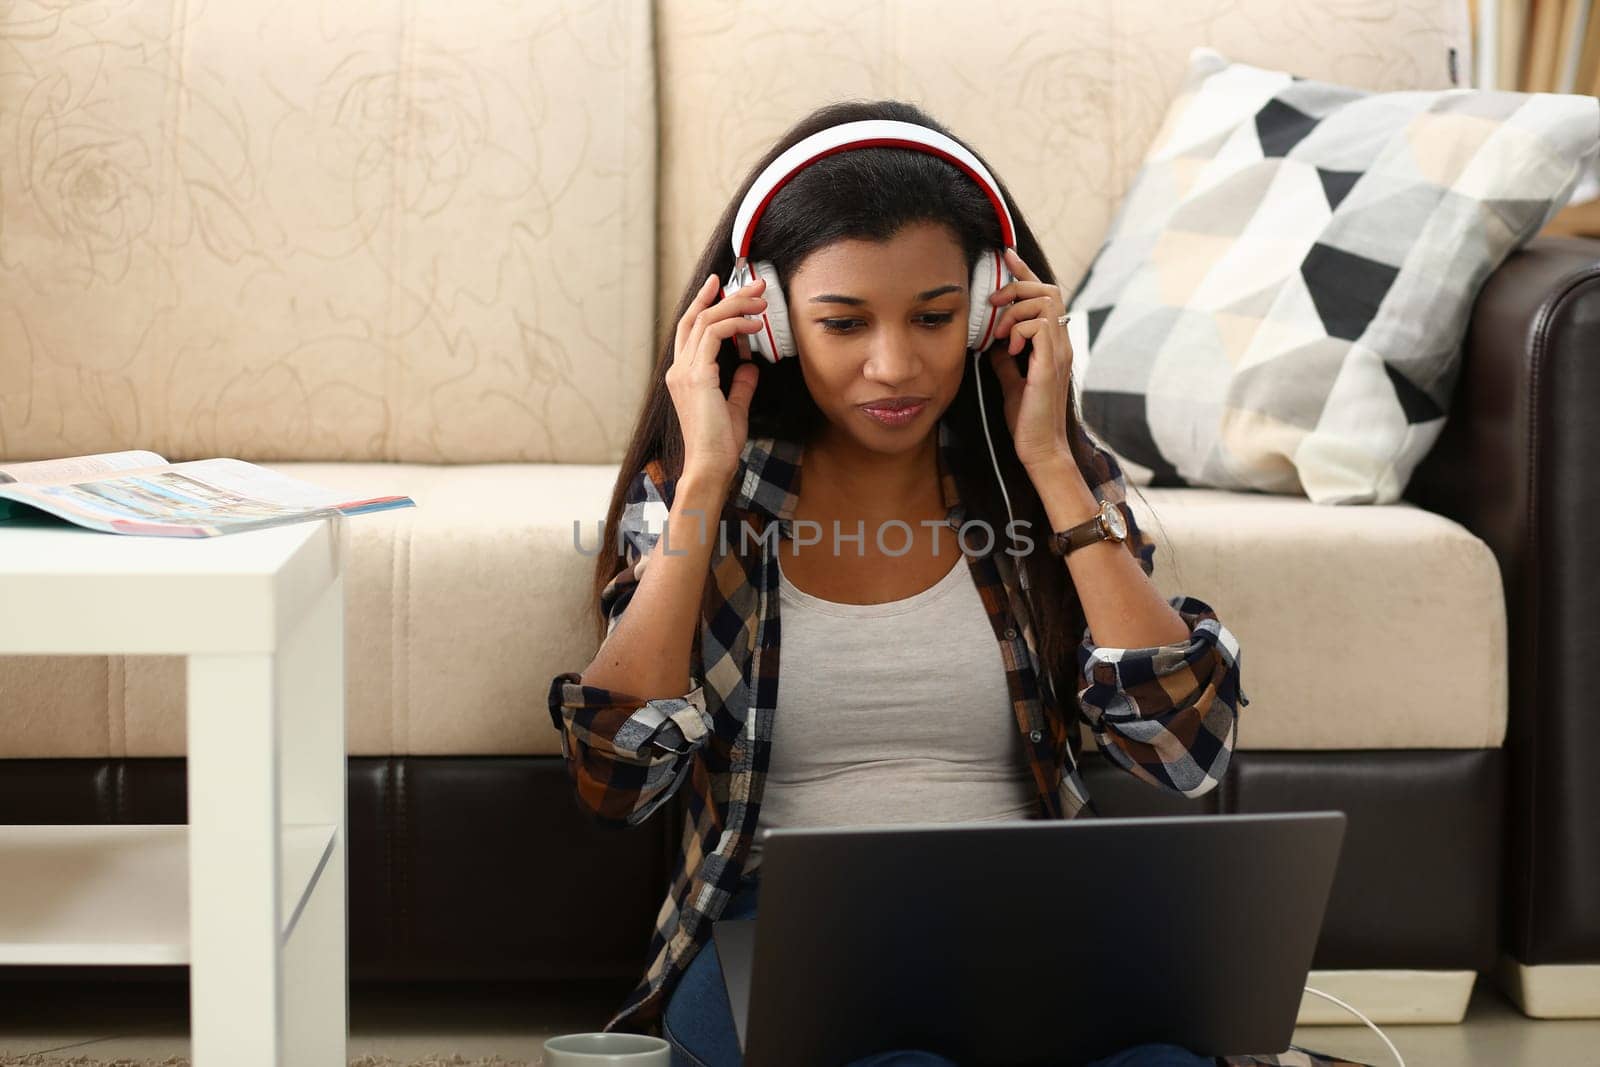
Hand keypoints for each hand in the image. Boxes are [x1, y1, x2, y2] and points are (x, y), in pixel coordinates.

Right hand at [668, 272, 766, 480]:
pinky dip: (735, 323)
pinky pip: (713, 334)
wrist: (710, 466)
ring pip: (706, 320)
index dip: (704, 302)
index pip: (690, 328)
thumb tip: (750, 367)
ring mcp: (684, 371)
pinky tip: (754, 325)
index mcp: (683, 375)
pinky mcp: (697, 376)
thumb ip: (740, 385)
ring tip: (761, 302)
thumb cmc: (719, 445)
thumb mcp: (734, 408)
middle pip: (697, 317)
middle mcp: (679, 369)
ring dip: (736, 306)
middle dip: (726, 295)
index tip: (721, 285)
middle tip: (754, 284)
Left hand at [984, 247, 1074, 472]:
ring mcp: (1059, 352)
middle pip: (1048, 290)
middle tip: (993, 302)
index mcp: (1053, 345)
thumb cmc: (1027, 420)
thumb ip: (1005, 359)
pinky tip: (1009, 349)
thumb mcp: (1011, 381)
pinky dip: (1019, 329)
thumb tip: (992, 342)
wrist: (1039, 448)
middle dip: (1017, 287)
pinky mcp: (1050, 364)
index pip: (1045, 297)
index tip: (1007, 256)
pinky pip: (1038, 326)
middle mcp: (1061, 344)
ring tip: (1000, 334)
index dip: (1025, 273)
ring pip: (1045, 302)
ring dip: (1015, 310)